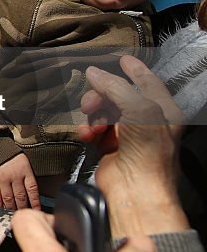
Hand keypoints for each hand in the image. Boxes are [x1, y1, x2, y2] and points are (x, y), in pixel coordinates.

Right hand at [0, 153, 39, 209]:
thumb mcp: (25, 163)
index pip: (32, 190)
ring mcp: (3, 178)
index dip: (35, 203)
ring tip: (14, 214)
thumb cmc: (11, 156)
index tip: (37, 211)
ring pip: (9, 198)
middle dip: (23, 208)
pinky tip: (1, 209)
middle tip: (24, 215)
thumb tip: (33, 194)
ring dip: (12, 208)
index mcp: (25, 171)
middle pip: (21, 197)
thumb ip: (28, 177)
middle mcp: (14, 176)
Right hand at [80, 57, 187, 236]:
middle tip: (90, 104)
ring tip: (91, 126)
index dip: (135, 69)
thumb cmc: (149, 155)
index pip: (149, 82)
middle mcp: (147, 121)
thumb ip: (116, 88)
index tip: (122, 59)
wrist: (135, 192)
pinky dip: (88, 129)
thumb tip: (95, 73)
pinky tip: (87, 135)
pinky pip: (94, 128)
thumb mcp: (139, 111)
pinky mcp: (110, 146)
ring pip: (103, 110)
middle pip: (118, 95)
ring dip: (92, 115)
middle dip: (101, 96)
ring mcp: (128, 134)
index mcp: (163, 111)